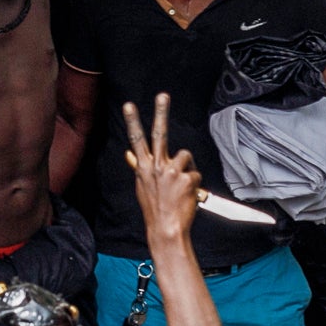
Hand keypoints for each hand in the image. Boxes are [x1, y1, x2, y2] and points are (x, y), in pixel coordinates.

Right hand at [123, 94, 200, 243]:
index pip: (136, 140)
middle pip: (159, 133)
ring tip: (182, 186)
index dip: (132, 121)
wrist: (166, 229)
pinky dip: (195, 184)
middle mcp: (156, 166)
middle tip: (163, 96)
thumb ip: (139, 168)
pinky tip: (189, 195)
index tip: (129, 106)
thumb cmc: (155, 209)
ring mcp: (172, 172)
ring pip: (186, 157)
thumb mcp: (143, 187)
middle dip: (160, 112)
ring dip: (188, 168)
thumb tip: (130, 154)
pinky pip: (196, 174)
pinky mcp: (187, 178)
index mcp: (143, 168)